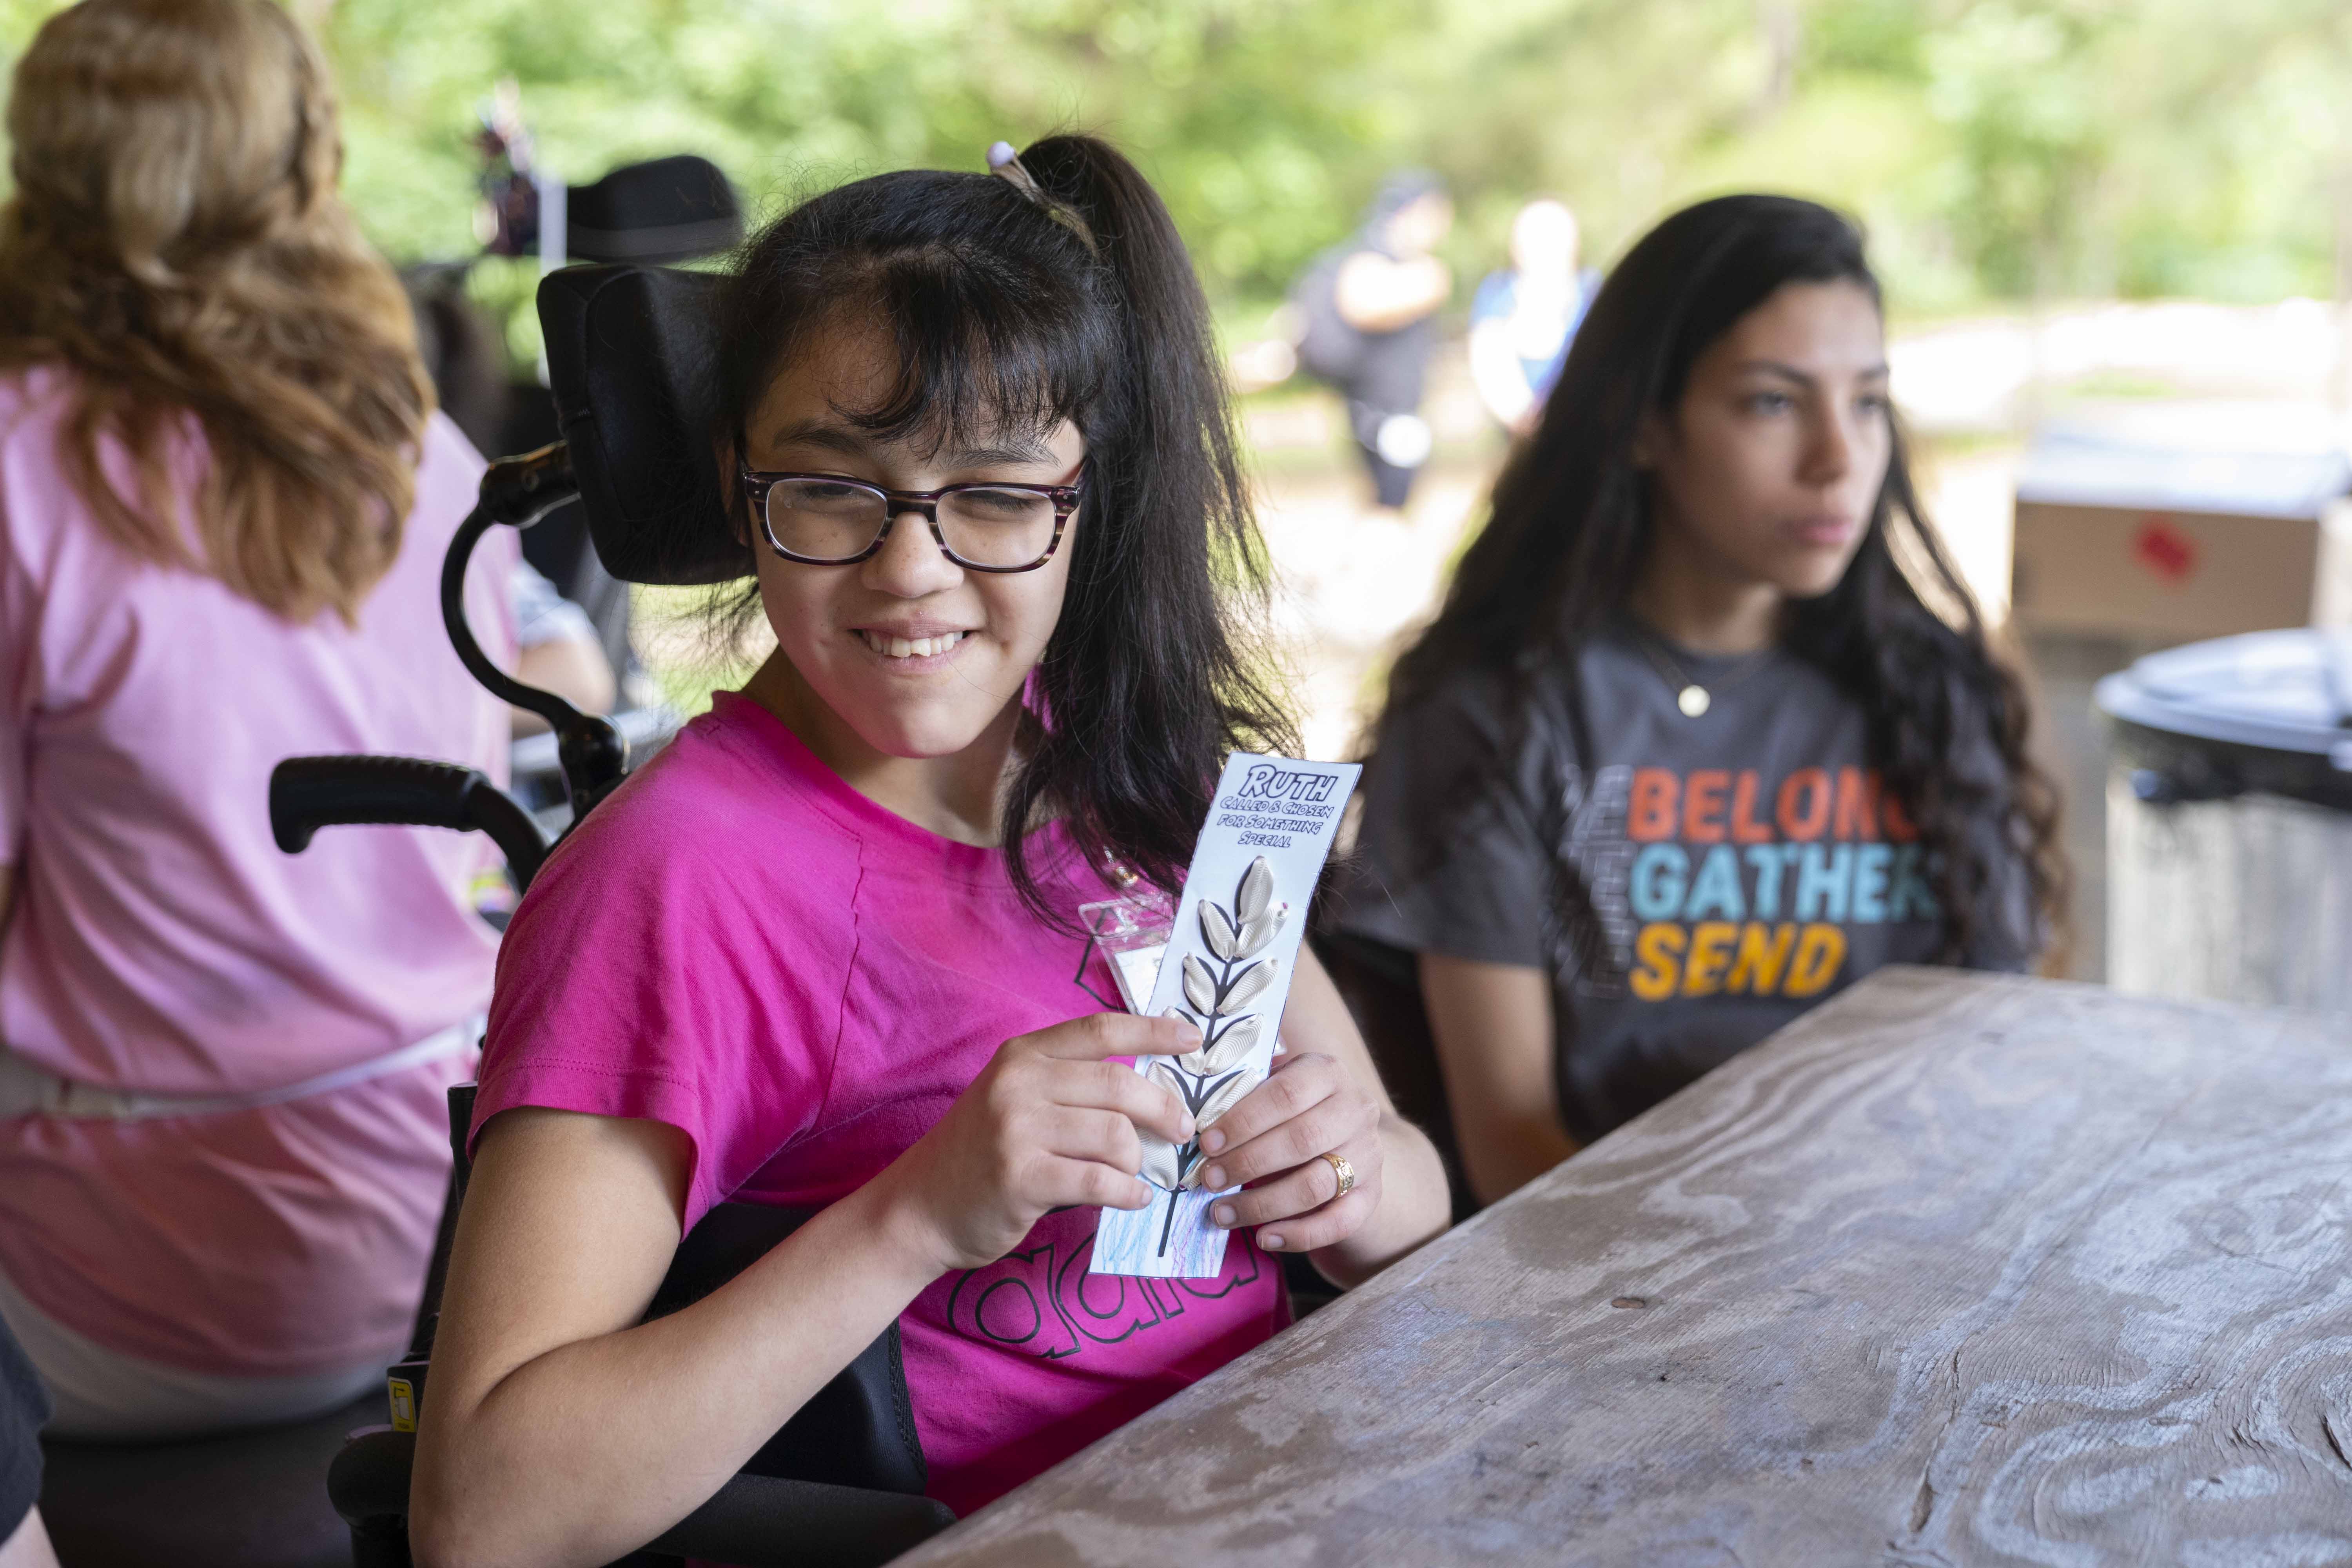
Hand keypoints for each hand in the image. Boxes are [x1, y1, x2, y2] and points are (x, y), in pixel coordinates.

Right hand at [879, 1012, 1196, 1274]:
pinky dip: (1129, 1193)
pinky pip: (1102, 1181)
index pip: (1100, 1029)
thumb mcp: (1017, 1099)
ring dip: (1139, 1161)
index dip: (1153, 1031)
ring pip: (1116, 1136)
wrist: (919, 1208)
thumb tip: (1156, 1092)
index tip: (1193, 1038)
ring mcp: (1017, 1129)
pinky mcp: (1021, 1178)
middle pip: (1120, 1084)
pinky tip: (1132, 1198)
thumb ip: (1072, 1086)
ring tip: (1133, 1174)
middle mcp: (1019, 1082)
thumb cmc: (981, 1154)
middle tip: (1182, 1132)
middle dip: (1164, 1110)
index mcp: (1022, 1054)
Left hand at [1194, 1051, 1382, 1253]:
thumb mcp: (1273, 1089)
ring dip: (1262, 1203)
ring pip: (1316, 1184)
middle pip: (1301, 1139)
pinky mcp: (1372, 1195)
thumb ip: (1244, 1092)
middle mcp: (1356, 1110)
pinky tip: (1264, 1238)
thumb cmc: (1290, 1112)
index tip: (1206, 1143)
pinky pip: (1339, 1222)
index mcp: (1328, 1073)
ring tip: (1221, 1213)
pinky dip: (1299, 1235)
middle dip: (1248, 1162)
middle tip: (1208, 1179)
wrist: (1344, 1142)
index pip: (1286, 1093)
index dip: (1243, 1120)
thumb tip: (1192, 1112)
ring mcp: (1369, 1154)